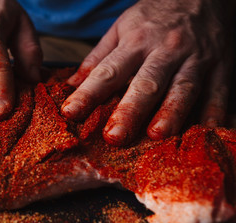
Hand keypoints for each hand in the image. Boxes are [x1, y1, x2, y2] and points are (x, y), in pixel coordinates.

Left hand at [61, 0, 232, 144]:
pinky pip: (218, 89)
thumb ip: (98, 57)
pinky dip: (215, 110)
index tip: (71, 112)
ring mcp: (195, 57)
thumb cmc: (153, 15)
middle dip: (130, 111)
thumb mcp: (121, 28)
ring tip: (157, 135)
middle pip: (146, 83)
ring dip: (171, 113)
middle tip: (115, 136)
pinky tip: (209, 129)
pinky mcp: (221, 64)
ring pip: (183, 88)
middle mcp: (165, 50)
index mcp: (136, 41)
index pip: (108, 71)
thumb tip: (72, 84)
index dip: (88, 93)